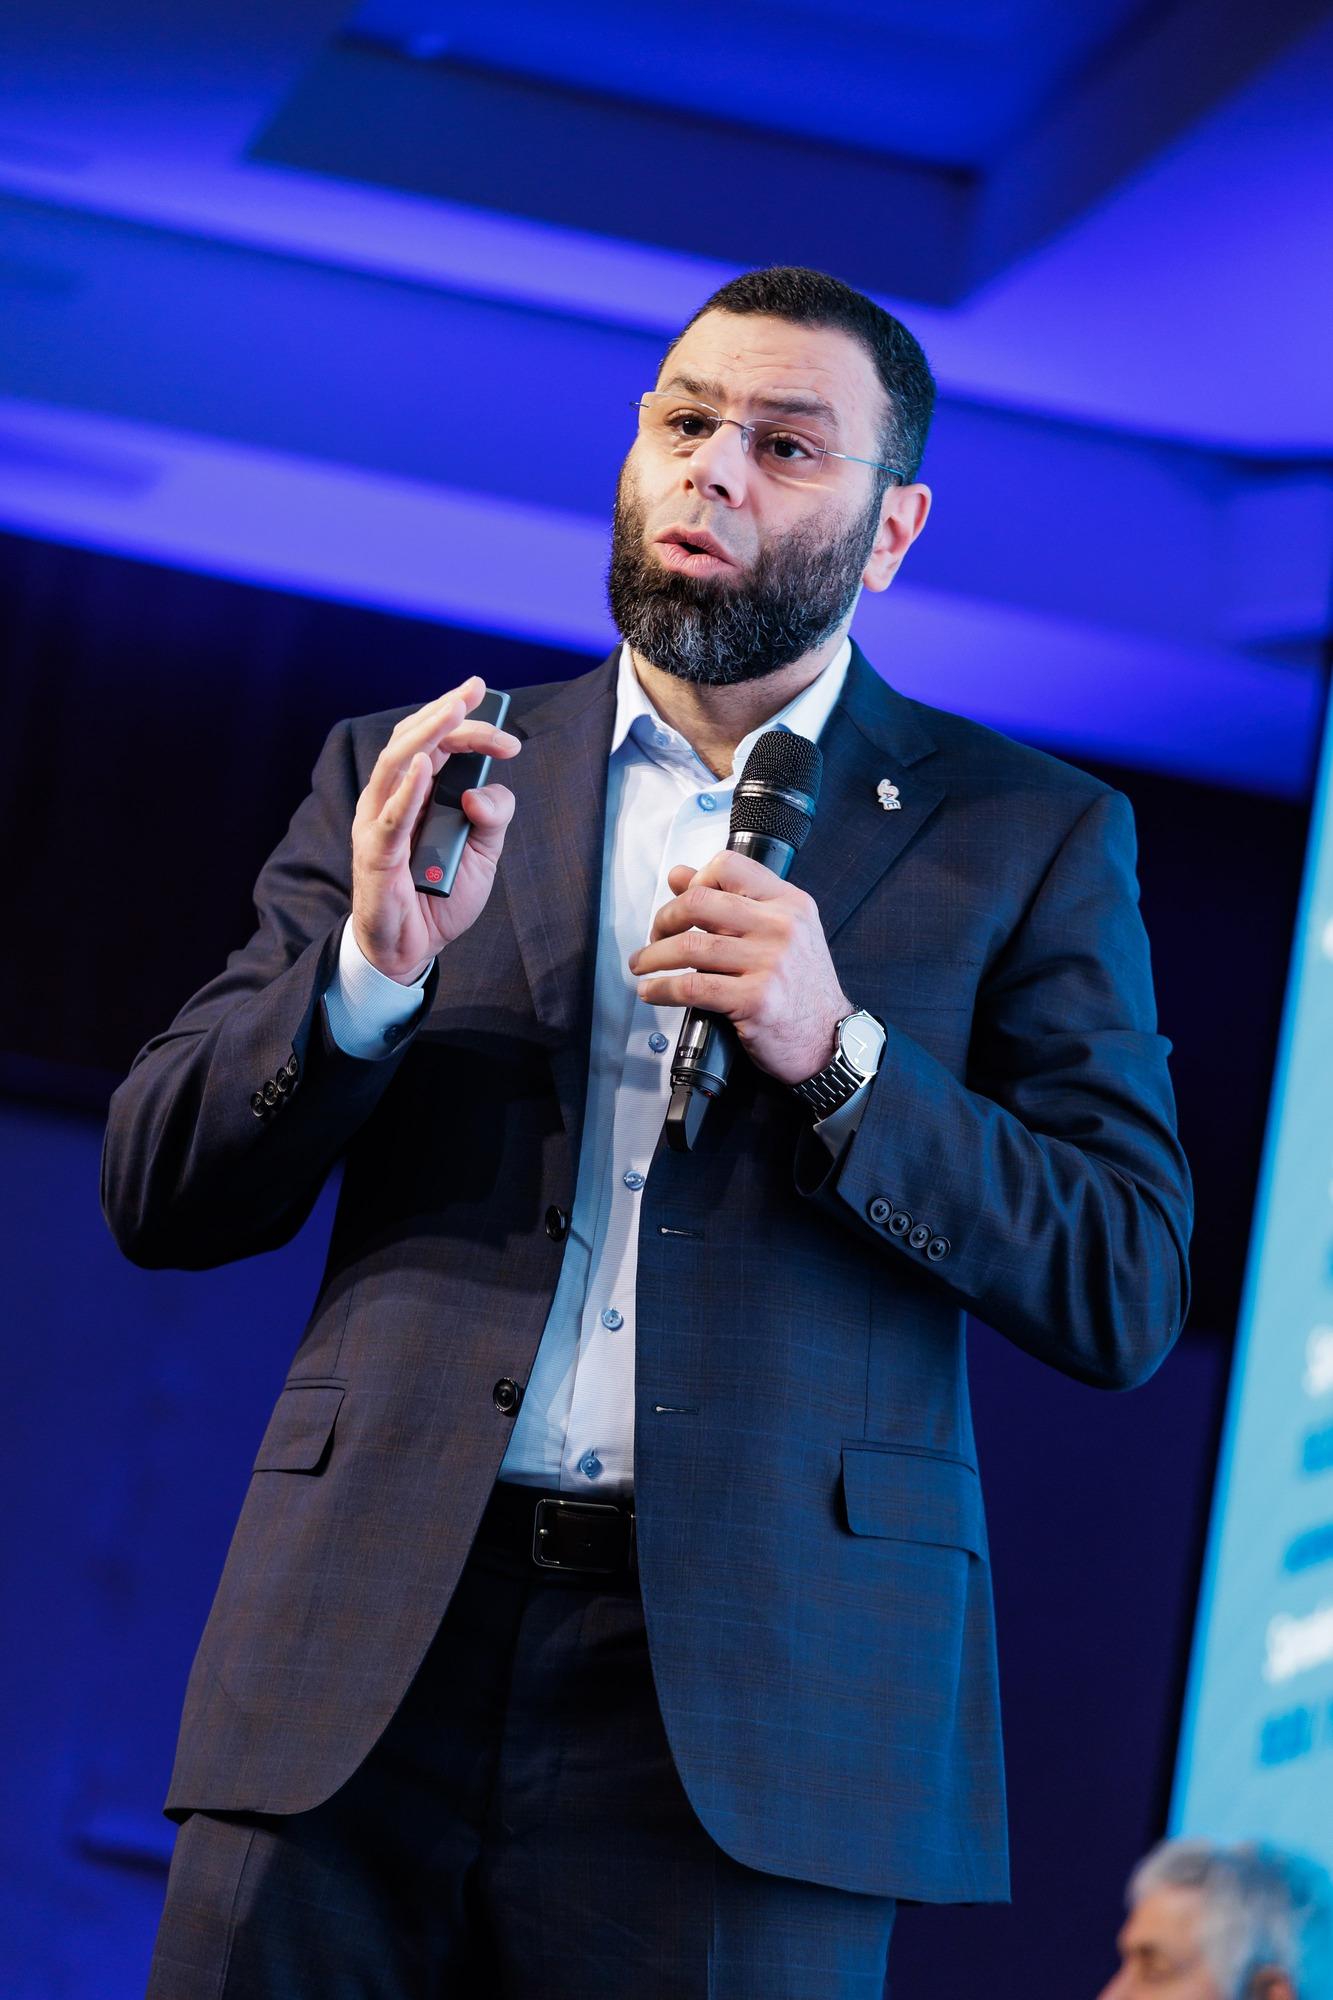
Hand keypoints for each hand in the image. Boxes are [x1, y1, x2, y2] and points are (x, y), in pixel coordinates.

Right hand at [351, 676, 520, 982]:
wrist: (414, 948)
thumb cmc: (441, 896)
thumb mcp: (484, 853)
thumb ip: (493, 817)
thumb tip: (483, 790)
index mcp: (419, 793)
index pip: (440, 744)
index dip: (470, 727)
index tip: (502, 724)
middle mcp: (394, 799)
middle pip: (416, 741)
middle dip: (447, 713)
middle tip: (474, 691)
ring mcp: (379, 823)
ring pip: (397, 765)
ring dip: (427, 735)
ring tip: (453, 711)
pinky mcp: (375, 854)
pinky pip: (390, 817)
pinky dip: (408, 790)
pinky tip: (427, 766)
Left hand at [630, 853, 851, 1084]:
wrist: (829, 1039)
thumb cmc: (802, 987)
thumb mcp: (781, 932)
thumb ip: (733, 902)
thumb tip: (681, 876)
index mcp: (788, 903)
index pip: (728, 866)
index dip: (694, 880)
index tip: (681, 901)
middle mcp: (782, 927)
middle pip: (699, 902)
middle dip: (663, 919)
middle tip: (654, 936)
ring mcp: (770, 963)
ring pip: (690, 946)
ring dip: (653, 956)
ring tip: (642, 965)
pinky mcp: (755, 1000)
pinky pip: (692, 987)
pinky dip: (662, 988)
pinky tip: (653, 991)